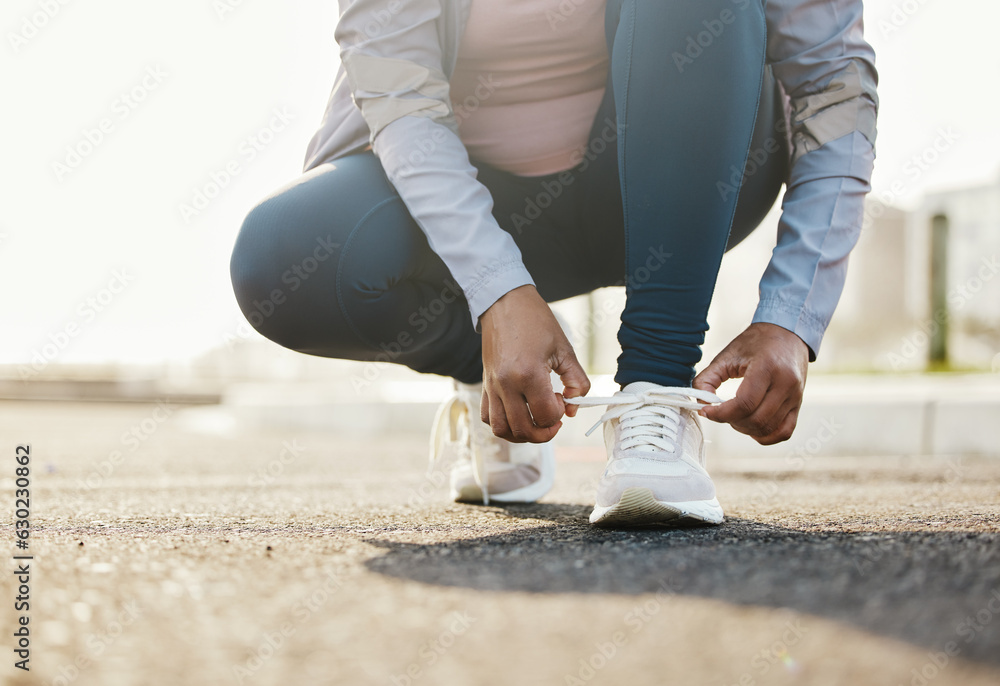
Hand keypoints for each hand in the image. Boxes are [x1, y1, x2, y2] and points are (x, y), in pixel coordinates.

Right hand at [480, 285, 589, 442]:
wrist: (504, 303)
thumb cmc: (535, 321)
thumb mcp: (564, 349)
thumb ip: (577, 380)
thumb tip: (574, 406)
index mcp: (528, 374)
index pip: (545, 415)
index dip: (558, 415)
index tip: (562, 400)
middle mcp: (506, 384)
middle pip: (523, 429)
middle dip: (544, 433)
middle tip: (554, 422)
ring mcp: (492, 386)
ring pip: (502, 429)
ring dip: (521, 434)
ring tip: (535, 423)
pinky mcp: (485, 385)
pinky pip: (488, 417)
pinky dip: (503, 424)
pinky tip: (517, 415)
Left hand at [692, 322, 808, 444]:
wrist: (788, 333)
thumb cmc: (755, 343)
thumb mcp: (727, 354)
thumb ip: (708, 378)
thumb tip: (700, 402)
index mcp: (767, 367)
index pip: (744, 403)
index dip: (721, 413)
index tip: (706, 411)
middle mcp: (786, 383)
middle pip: (756, 419)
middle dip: (731, 422)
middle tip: (720, 413)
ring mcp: (795, 396)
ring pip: (769, 428)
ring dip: (746, 429)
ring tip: (734, 417)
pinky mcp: (798, 404)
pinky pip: (784, 431)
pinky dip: (766, 435)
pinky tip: (752, 426)